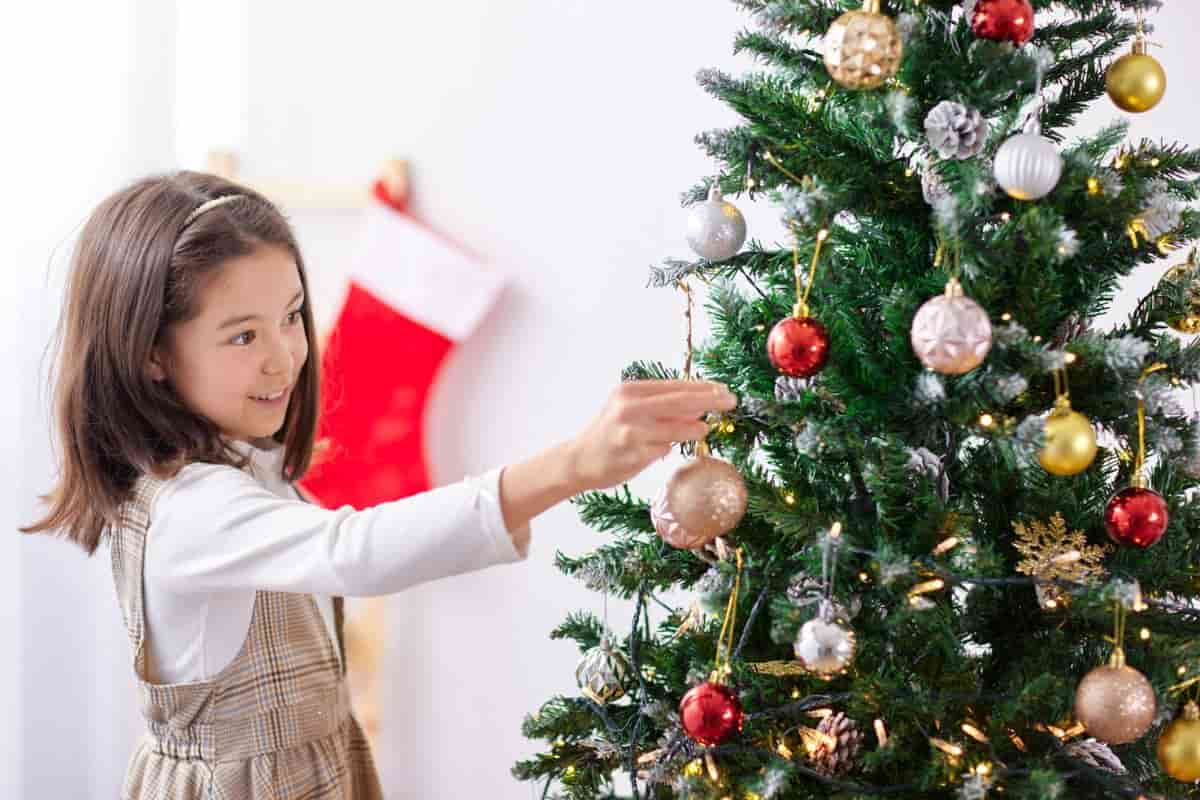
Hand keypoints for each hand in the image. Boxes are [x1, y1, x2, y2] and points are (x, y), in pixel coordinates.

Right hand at [564, 379, 737, 492]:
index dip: (702, 387)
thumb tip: (699, 406)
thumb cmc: (608, 434)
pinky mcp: (634, 453)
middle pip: (680, 401)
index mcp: (630, 390)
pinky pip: (664, 448)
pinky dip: (671, 446)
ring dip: (695, 427)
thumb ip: (660, 406)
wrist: (578, 460)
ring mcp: (631, 430)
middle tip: (731, 400)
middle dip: (709, 400)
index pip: (674, 386)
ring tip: (705, 429)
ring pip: (677, 426)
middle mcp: (630, 406)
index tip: (723, 389)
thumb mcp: (629, 410)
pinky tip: (669, 447)